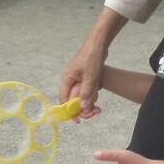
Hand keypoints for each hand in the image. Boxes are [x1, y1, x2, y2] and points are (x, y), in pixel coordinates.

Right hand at [59, 7, 127, 121]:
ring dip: (90, 101)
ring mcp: (77, 78)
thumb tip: (83, 107)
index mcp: (66, 79)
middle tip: (95, 112)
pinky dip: (93, 94)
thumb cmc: (92, 57)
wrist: (99, 44)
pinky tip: (99, 90)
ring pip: (81, 96)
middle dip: (83, 108)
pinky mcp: (85, 77)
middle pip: (73, 100)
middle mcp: (70, 80)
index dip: (69, 111)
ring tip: (99, 106)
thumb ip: (86, 92)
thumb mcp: (90, 77)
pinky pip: (87, 90)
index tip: (78, 120)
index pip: (64, 100)